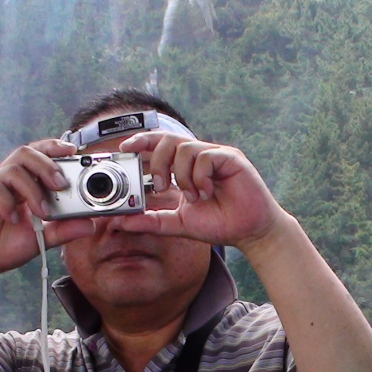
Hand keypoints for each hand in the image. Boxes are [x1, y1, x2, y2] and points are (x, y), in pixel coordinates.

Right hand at [0, 140, 96, 279]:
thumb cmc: (5, 247)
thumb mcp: (42, 239)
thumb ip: (64, 230)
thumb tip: (90, 224)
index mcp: (23, 184)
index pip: (38, 155)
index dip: (55, 148)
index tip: (74, 152)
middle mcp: (6, 180)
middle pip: (26, 153)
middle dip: (48, 165)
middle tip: (61, 185)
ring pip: (13, 169)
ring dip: (33, 190)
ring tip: (42, 212)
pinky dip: (8, 202)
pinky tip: (12, 218)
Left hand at [114, 132, 286, 252]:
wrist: (251, 232)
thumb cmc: (221, 224)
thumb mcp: (178, 223)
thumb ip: (150, 221)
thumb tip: (120, 221)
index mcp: (187, 167)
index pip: (159, 144)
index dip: (141, 141)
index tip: (124, 149)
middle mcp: (200, 156)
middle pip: (168, 139)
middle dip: (157, 161)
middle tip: (160, 186)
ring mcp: (216, 155)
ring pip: (184, 148)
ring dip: (182, 176)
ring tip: (194, 197)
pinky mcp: (231, 158)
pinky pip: (205, 156)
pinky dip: (200, 177)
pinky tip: (208, 193)